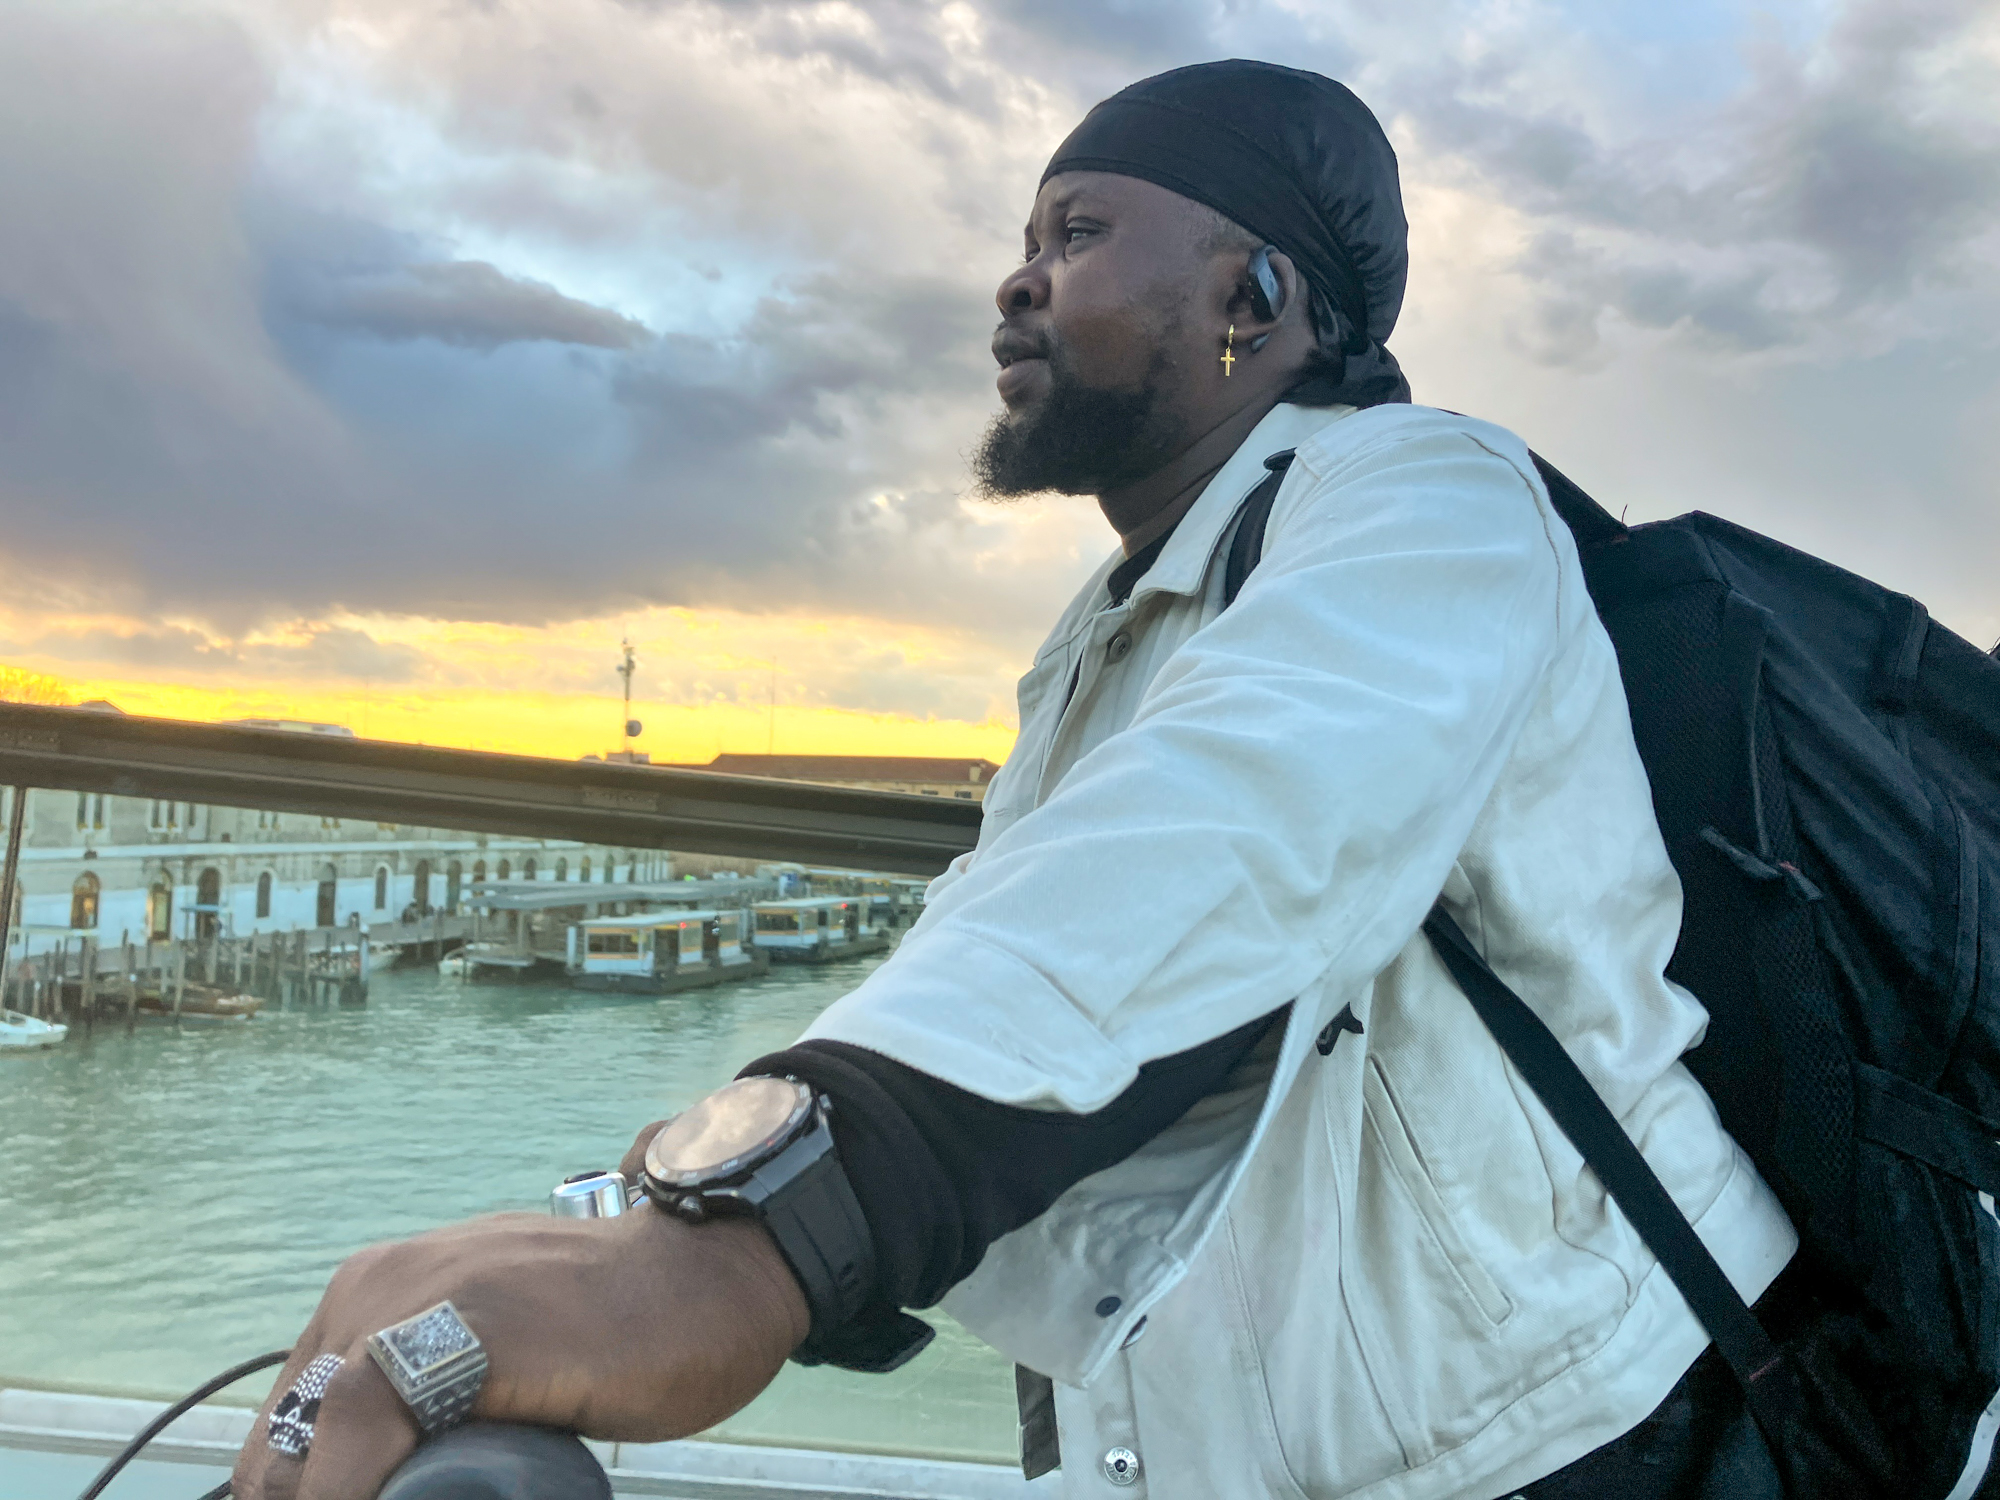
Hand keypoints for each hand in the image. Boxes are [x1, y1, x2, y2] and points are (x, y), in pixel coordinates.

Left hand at [230, 1181, 806, 1499]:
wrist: (715, 1273)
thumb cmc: (627, 1328)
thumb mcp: (500, 1352)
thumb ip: (440, 1392)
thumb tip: (399, 1476)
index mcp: (374, 1292)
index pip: (286, 1441)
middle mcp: (372, 1287)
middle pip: (279, 1456)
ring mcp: (408, 1303)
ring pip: (299, 1459)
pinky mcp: (453, 1330)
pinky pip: (350, 1440)